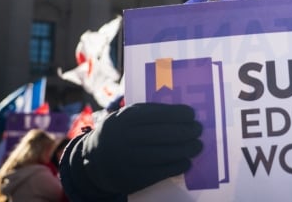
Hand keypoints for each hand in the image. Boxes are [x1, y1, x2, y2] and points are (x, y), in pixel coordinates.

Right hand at [71, 103, 202, 195]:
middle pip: (163, 134)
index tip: (192, 114)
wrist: (94, 161)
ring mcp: (129, 159)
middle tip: (198, 130)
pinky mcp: (133, 178)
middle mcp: (126, 138)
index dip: (177, 114)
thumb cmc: (118, 133)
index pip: (157, 115)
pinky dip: (177, 166)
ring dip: (185, 149)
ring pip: (164, 153)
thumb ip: (147, 113)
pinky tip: (186, 162)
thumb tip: (180, 114)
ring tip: (197, 146)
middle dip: (185, 131)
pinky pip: (160, 171)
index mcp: (125, 119)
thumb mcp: (125, 117)